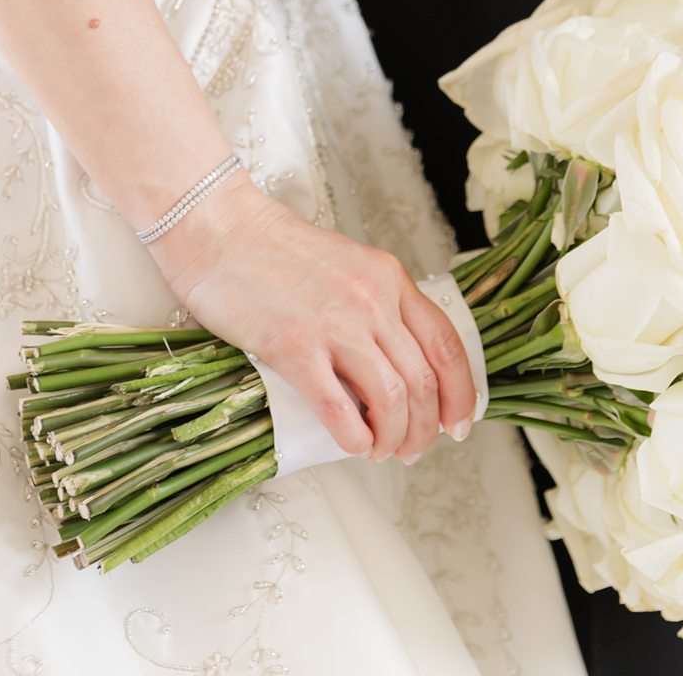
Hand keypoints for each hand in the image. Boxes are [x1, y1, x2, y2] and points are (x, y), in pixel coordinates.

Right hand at [150, 174, 476, 462]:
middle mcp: (372, 301)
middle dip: (425, 428)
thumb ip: (375, 305)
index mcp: (390, 280)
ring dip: (394, 438)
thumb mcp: (347, 266)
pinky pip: (338, 408)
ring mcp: (335, 324)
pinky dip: (354, 438)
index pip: (446, 345)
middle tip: (412, 450)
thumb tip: (393, 364)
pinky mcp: (294, 347)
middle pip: (423, 381)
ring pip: (391, 399)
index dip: (461, 393)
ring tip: (381, 451)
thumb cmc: (275, 251)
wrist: (221, 231)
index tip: (458, 423)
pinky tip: (353, 446)